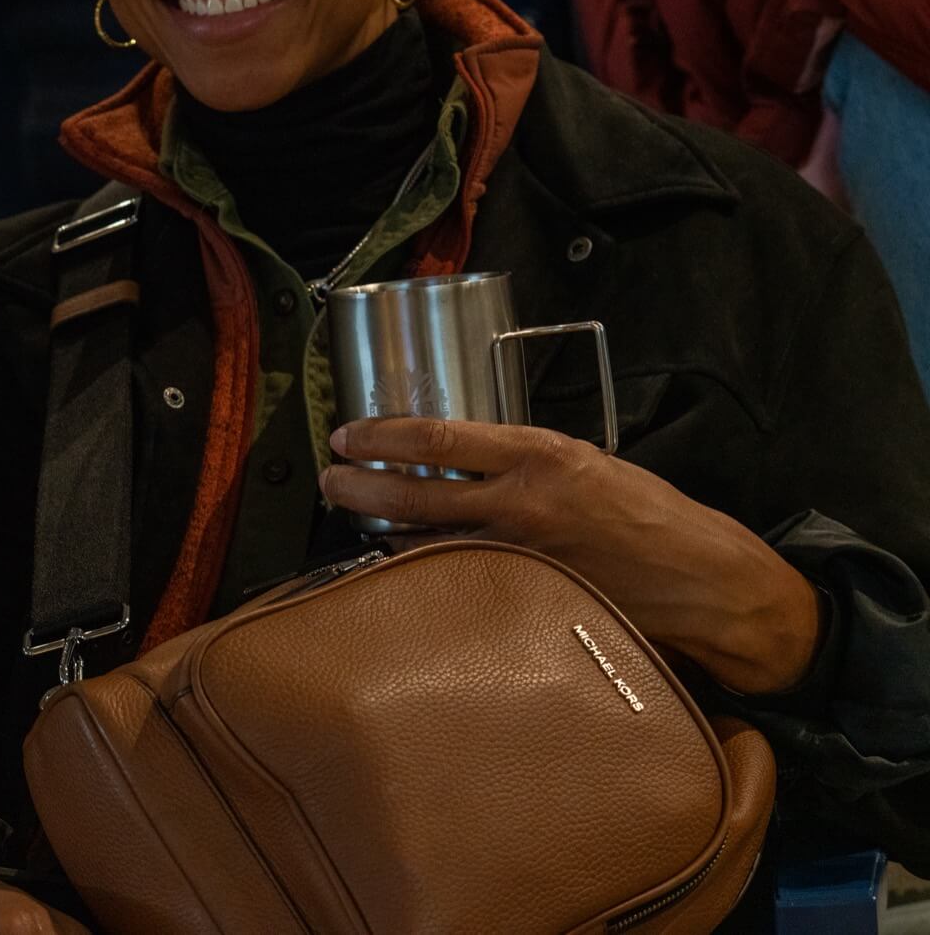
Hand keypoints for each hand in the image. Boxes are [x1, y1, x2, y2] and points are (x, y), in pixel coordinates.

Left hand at [321, 418, 823, 695]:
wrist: (700, 579)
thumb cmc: (649, 514)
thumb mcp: (585, 460)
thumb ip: (523, 460)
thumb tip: (463, 457)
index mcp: (540, 456)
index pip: (438, 438)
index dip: (382, 435)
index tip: (349, 434)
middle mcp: (521, 504)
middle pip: (413, 492)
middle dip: (359, 484)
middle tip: (330, 477)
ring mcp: (517, 555)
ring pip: (424, 540)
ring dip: (378, 527)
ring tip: (350, 514)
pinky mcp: (521, 595)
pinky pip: (454, 578)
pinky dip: (419, 568)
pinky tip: (392, 565)